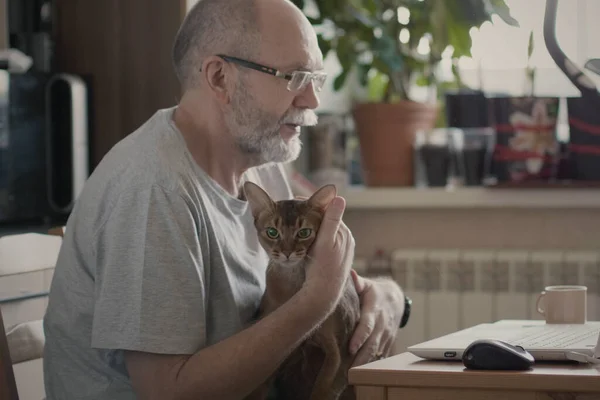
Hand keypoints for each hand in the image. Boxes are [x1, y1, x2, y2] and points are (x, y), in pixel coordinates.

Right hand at [303, 196, 354, 312]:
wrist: (323, 294)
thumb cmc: (322, 269)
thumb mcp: (324, 242)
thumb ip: (331, 219)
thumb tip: (338, 197)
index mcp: (344, 232)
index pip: (327, 211)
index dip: (310, 204)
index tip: (293, 202)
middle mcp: (345, 239)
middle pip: (325, 220)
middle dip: (309, 213)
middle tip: (290, 210)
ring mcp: (341, 248)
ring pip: (323, 230)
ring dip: (309, 224)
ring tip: (293, 221)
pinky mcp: (335, 257)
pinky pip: (323, 240)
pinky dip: (312, 236)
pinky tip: (301, 238)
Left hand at [349, 271, 403, 366]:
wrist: (396, 298)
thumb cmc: (374, 291)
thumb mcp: (367, 284)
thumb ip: (357, 281)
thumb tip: (349, 274)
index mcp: (374, 308)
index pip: (367, 324)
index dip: (360, 336)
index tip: (351, 348)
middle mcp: (383, 322)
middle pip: (372, 342)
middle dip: (361, 356)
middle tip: (350, 369)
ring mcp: (387, 333)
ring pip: (377, 350)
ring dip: (366, 362)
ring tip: (354, 373)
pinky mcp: (389, 340)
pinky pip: (382, 353)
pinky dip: (374, 362)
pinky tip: (365, 371)